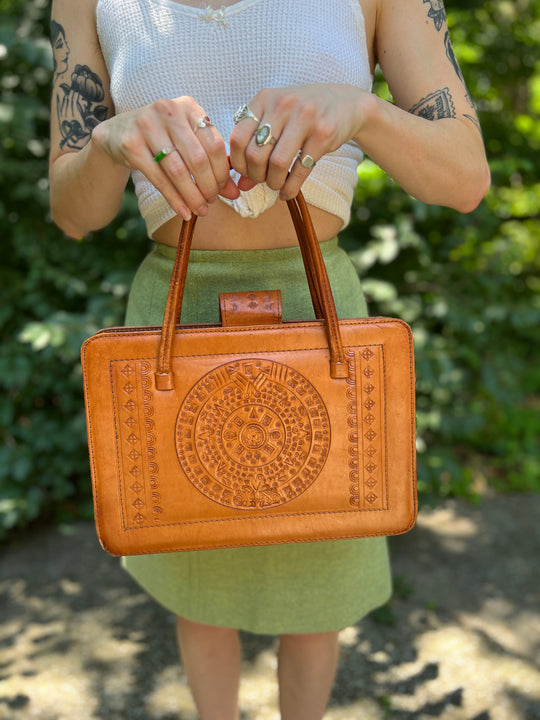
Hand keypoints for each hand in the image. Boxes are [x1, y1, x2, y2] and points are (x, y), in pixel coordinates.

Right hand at [91, 96, 239, 219]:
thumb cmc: (161, 139)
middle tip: (211, 201)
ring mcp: (146, 125)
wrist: (117, 134)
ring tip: (200, 210)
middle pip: (197, 158)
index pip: (214, 143)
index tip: (224, 190)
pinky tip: (183, 212)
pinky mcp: (131, 144)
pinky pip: (159, 179)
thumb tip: (234, 192)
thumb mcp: (186, 142)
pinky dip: (174, 199)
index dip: (222, 171)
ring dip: (192, 196)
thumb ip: (211, 162)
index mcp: (188, 106)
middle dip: (208, 186)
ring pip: (178, 171)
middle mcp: (168, 110)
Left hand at [229, 84, 368, 199]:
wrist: (346, 103)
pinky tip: (288, 192)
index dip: (237, 163)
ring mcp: (304, 118)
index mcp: (264, 99)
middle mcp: (282, 105)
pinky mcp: (323, 134)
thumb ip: (255, 149)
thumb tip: (240, 185)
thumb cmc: (303, 115)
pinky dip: (291, 188)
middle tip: (263, 180)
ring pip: (277, 163)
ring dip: (273, 183)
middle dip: (256, 176)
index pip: (237, 138)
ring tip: (276, 185)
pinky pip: (300, 170)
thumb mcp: (277, 123)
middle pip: (255, 154)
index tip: (246, 172)